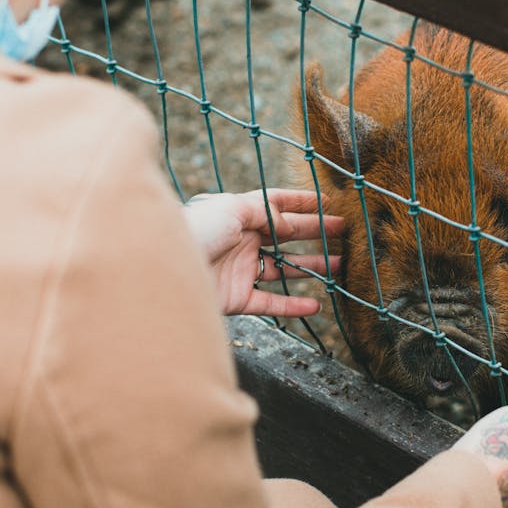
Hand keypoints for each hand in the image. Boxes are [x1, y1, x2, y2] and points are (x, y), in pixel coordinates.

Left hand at [182, 189, 343, 316]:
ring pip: (284, 269)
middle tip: (346, 232)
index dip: (303, 202)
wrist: (161, 271)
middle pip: (286, 235)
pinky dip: (294, 305)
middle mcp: (241, 240)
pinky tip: (316, 305)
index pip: (276, 203)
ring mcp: (241, 269)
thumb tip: (290, 223)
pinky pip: (272, 302)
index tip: (331, 202)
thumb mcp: (233, 210)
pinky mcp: (237, 298)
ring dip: (312, 267)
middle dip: (316, 232)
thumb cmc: (196, 231)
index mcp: (238, 213)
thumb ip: (266, 214)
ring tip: (340, 265)